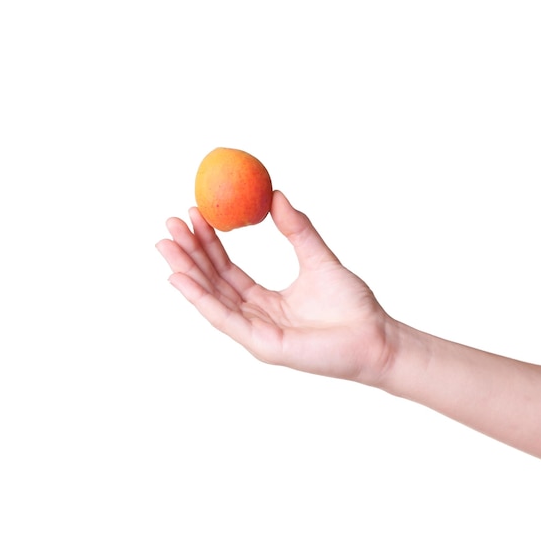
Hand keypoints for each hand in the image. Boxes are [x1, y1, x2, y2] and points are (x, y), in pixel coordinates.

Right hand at [156, 191, 396, 386]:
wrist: (375, 335)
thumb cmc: (352, 304)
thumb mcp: (318, 258)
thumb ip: (297, 230)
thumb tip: (276, 194)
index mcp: (266, 301)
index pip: (228, 270)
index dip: (209, 243)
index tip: (194, 214)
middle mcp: (255, 317)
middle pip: (213, 283)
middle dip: (189, 254)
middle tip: (170, 224)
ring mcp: (256, 333)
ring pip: (212, 299)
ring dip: (187, 271)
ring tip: (166, 244)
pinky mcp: (261, 345)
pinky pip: (224, 319)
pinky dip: (199, 298)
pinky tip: (179, 276)